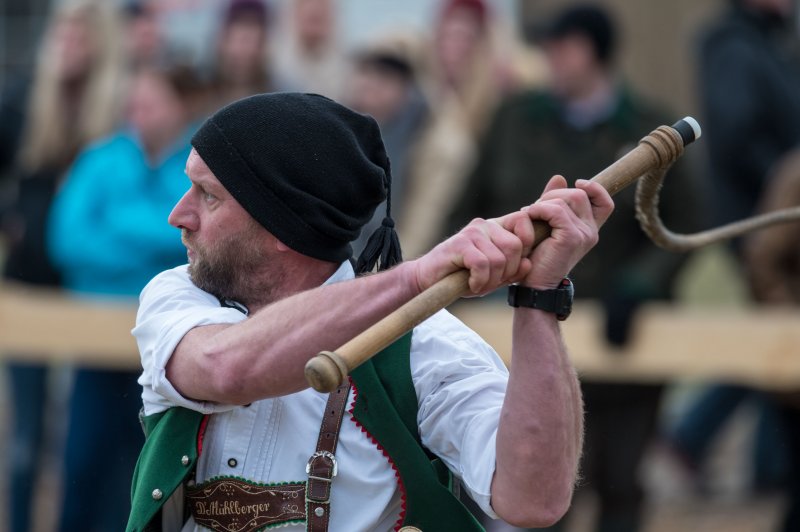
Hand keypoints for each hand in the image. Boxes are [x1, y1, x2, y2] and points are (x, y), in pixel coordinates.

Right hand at [411, 215, 533, 295]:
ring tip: (479, 285)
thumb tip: (528, 264)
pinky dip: (479, 281)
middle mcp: (485, 225)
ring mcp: (472, 232)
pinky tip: (472, 285)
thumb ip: (513, 271)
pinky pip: (482, 264)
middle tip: (493, 282)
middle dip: (508, 271)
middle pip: (515, 246)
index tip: (513, 266)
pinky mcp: (460, 243)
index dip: (527, 245)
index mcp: (496, 227)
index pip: (524, 222)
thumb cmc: (462, 277)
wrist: (428, 279)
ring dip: (491, 280)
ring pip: (499, 259)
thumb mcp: (493, 276)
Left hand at [519, 176, 613, 288]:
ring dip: (544, 202)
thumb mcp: (547, 225)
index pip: (605, 202)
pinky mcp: (571, 238)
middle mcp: (591, 232)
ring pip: (567, 198)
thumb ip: (553, 202)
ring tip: (530, 214)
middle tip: (535, 208)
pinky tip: (529, 217)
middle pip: (580, 194)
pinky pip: (556, 210)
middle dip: (554, 195)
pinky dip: (539, 209)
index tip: (576, 184)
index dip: (594, 188)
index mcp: (589, 229)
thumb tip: (559, 178)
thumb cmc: (538, 257)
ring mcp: (583, 234)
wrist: (535, 286)